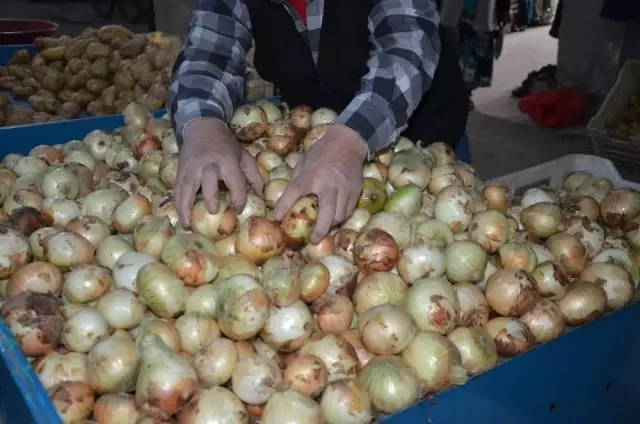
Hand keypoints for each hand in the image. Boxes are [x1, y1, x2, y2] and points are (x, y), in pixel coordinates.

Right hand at [174, 118, 263, 227]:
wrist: (202, 128)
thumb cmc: (227, 147)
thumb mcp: (245, 156)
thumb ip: (254, 177)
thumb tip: (260, 198)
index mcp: (227, 161)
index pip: (235, 181)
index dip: (239, 197)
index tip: (239, 208)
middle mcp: (208, 164)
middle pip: (208, 180)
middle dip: (210, 197)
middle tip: (214, 211)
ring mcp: (191, 167)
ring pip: (187, 186)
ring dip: (185, 206)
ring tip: (187, 224)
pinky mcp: (180, 171)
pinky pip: (177, 188)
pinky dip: (177, 203)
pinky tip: (180, 216)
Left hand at [274, 124, 366, 243]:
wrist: (348, 143)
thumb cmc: (321, 152)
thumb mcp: (304, 162)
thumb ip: (297, 182)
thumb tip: (286, 202)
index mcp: (312, 175)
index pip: (295, 192)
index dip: (284, 207)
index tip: (277, 219)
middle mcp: (329, 184)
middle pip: (326, 215)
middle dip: (319, 231)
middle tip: (312, 241)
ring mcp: (344, 189)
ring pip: (339, 217)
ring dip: (330, 225)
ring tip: (323, 229)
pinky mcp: (356, 191)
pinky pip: (349, 211)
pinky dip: (341, 217)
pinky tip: (334, 218)